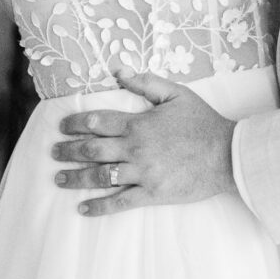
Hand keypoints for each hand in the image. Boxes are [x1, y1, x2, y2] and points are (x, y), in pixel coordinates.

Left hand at [51, 70, 235, 215]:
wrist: (227, 154)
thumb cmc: (202, 122)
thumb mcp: (176, 94)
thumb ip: (145, 82)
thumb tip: (118, 70)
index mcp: (139, 123)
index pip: (98, 122)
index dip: (76, 124)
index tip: (62, 127)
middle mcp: (136, 148)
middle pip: (92, 150)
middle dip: (68, 151)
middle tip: (53, 152)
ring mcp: (143, 173)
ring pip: (100, 176)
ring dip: (76, 178)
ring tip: (59, 179)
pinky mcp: (152, 193)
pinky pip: (120, 202)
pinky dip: (99, 206)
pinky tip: (83, 208)